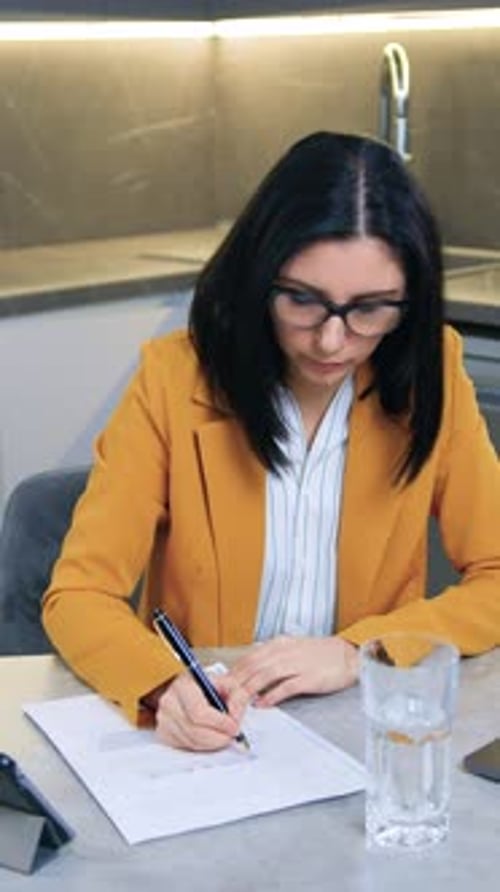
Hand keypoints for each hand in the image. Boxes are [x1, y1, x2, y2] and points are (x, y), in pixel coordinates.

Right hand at [154, 670, 249, 751]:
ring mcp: (164, 719)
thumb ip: (238, 697)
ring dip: (212, 743)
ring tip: (223, 735)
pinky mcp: (164, 733)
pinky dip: (202, 746)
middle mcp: (169, 702)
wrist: (193, 690)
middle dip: (218, 737)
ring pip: (191, 741)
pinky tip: (210, 736)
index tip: (233, 726)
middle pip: (194, 731)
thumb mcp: (228, 684)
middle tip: (232, 735)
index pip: (199, 712)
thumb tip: (234, 717)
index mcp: (183, 686)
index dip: (219, 723)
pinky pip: (185, 746)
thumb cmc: (210, 687)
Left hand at [228, 635, 359, 706]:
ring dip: (249, 690)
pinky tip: (262, 704)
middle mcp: (285, 651)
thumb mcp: (292, 650)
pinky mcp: (309, 678)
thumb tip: (252, 671)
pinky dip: (271, 696)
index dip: (234, 672)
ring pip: (265, 675)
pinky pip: (285, 687)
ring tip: (238, 703)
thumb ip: (272, 658)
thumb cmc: (320, 654)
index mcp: (279, 644)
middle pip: (253, 666)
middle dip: (236, 683)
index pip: (249, 657)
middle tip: (225, 698)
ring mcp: (297, 664)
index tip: (223, 686)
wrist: (348, 655)